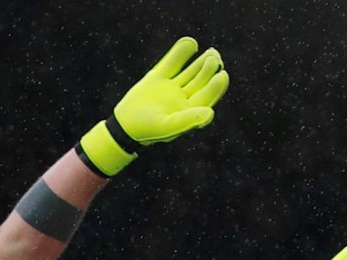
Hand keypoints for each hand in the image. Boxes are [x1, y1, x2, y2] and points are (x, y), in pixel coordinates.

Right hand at [78, 36, 229, 175]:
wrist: (124, 124)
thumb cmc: (148, 130)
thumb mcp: (167, 126)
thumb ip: (188, 119)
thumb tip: (210, 113)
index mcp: (191, 111)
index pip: (207, 95)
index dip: (216, 85)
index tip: (222, 75)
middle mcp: (184, 98)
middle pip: (201, 80)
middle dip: (209, 69)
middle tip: (214, 58)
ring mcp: (172, 86)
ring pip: (191, 70)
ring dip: (200, 61)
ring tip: (211, 52)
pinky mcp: (159, 76)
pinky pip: (173, 62)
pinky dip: (181, 52)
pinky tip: (191, 43)